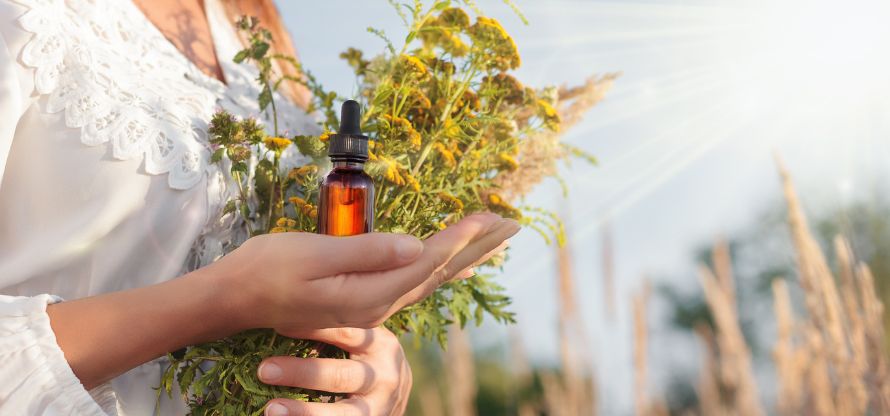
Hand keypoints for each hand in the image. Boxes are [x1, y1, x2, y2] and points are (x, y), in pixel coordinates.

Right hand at [211, 213, 519, 331]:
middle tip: (512, 224)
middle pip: (438, 272)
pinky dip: (440, 265)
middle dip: (477, 247)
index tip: (488, 217)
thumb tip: (416, 246)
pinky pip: (414, 280)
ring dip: (465, 256)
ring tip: (495, 237)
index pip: (426, 262)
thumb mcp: (313, 255)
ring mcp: (372, 304)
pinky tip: (454, 261)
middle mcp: (377, 305)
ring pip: (430, 277)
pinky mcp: (364, 298)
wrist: (236, 298)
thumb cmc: (267, 270)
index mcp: (368, 295)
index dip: (459, 239)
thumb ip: (366, 251)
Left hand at [258, 327, 409, 415]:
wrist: (395, 397)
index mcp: (380, 344)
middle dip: (302, 372)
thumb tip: (283, 318)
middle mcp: (384, 375)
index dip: (311, 329)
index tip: (278, 326)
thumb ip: (338, 332)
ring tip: (272, 409)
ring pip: (342, 412)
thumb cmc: (369, 360)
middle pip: (341, 375)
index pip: (346, 332)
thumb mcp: (364, 341)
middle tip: (265, 370)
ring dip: (305, 411)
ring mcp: (379, 406)